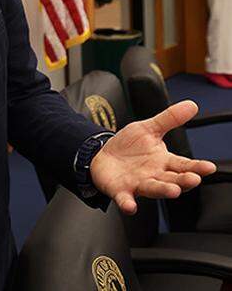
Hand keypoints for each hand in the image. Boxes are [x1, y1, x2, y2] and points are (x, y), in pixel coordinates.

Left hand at [90, 100, 217, 214]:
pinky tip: (131, 206)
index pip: (184, 165)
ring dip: (163, 191)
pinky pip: (125, 199)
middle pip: (173, 180)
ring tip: (173, 191)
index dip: (197, 167)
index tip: (209, 167)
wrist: (101, 155)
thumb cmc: (128, 146)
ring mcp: (138, 184)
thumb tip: (192, 105)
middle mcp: (155, 175)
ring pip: (153, 189)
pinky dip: (128, 204)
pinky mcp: (121, 191)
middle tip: (193, 179)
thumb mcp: (148, 128)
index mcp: (164, 161)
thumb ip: (169, 119)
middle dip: (183, 181)